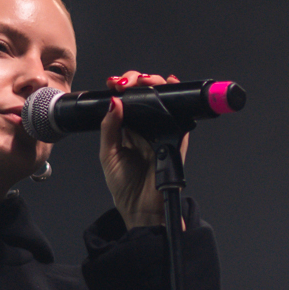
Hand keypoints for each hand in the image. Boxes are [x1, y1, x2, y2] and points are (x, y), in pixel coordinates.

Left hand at [100, 71, 189, 228]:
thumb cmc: (124, 187)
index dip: (122, 87)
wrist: (142, 209)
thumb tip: (114, 101)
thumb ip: (109, 127)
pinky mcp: (176, 139)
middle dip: (138, 81)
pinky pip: (180, 116)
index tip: (114, 83)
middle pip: (146, 95)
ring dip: (155, 84)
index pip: (127, 100)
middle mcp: (145, 128)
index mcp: (127, 130)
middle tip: (128, 82)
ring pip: (163, 100)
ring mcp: (162, 132)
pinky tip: (171, 85)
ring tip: (144, 81)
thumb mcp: (108, 153)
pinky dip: (177, 99)